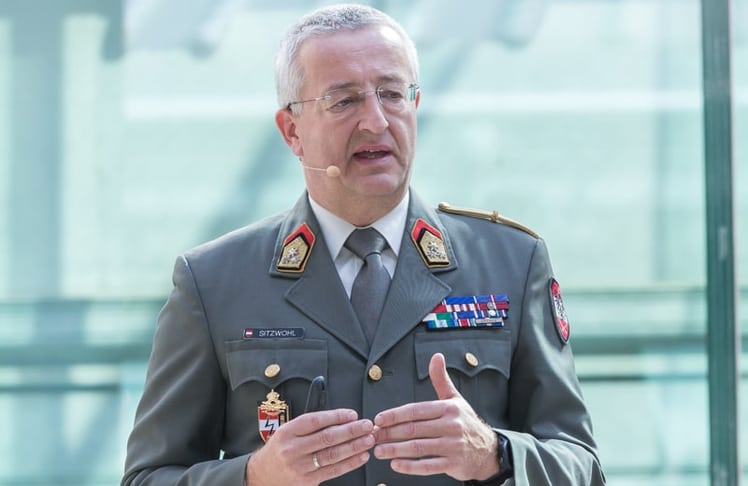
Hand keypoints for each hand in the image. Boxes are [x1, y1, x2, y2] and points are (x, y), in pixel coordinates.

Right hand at [246, 409, 374, 485]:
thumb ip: (312, 425)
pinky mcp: (307, 482)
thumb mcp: (288, 431)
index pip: (315, 421)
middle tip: (366, 425)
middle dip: (351, 431)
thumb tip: (343, 419)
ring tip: (368, 439)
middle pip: (326, 438)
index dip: (336, 417)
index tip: (353, 414)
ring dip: (354, 447)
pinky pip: (332, 471)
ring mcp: (300, 467)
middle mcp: (292, 449)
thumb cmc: (280, 449)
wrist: (262, 475)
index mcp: (288, 432)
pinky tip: (361, 456)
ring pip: (332, 455)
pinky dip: (349, 463)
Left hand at [372, 353, 499, 480]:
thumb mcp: (455, 399)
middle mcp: (451, 426)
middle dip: (390, 433)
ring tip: (379, 451)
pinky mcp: (453, 464)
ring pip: (418, 448)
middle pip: (414, 429)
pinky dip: (410, 467)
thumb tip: (436, 356)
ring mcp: (453, 446)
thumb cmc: (466, 422)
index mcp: (448, 408)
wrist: (488, 451)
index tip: (379, 419)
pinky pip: (428, 466)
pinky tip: (396, 464)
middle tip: (373, 436)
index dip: (396, 415)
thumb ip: (441, 379)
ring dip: (395, 450)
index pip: (416, 410)